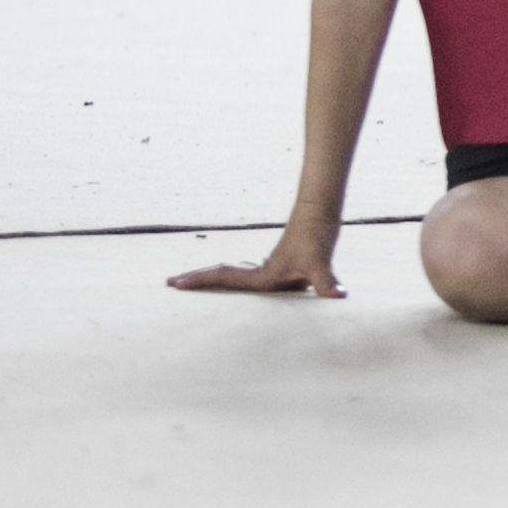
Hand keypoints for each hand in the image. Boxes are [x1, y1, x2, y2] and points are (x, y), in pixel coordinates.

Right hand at [171, 221, 342, 297]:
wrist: (321, 210)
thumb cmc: (318, 236)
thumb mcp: (321, 263)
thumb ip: (326, 282)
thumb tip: (338, 297)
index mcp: (262, 277)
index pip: (224, 278)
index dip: (200, 282)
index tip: (174, 283)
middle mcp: (262, 272)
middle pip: (222, 275)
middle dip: (197, 280)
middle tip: (169, 283)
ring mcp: (270, 267)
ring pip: (235, 274)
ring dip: (214, 279)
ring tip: (194, 284)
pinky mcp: (283, 265)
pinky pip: (253, 274)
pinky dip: (240, 279)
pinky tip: (242, 285)